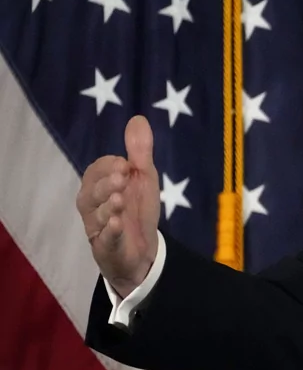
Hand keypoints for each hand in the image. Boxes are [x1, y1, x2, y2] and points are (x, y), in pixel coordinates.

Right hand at [77, 115, 160, 298]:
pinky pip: (104, 240)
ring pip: (95, 215)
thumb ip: (139, 152)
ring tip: (120, 200)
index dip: (110, 166)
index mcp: (97, 185)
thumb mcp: (143, 178)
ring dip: (108, 206)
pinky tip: (117, 225)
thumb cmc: (137, 209)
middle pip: (91, 192)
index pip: (96, 170)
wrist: (143, 250)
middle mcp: (91, 205)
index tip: (127, 163)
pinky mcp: (106, 248)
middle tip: (123, 177)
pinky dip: (110, 232)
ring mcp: (97, 227)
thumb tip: (138, 118)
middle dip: (106, 184)